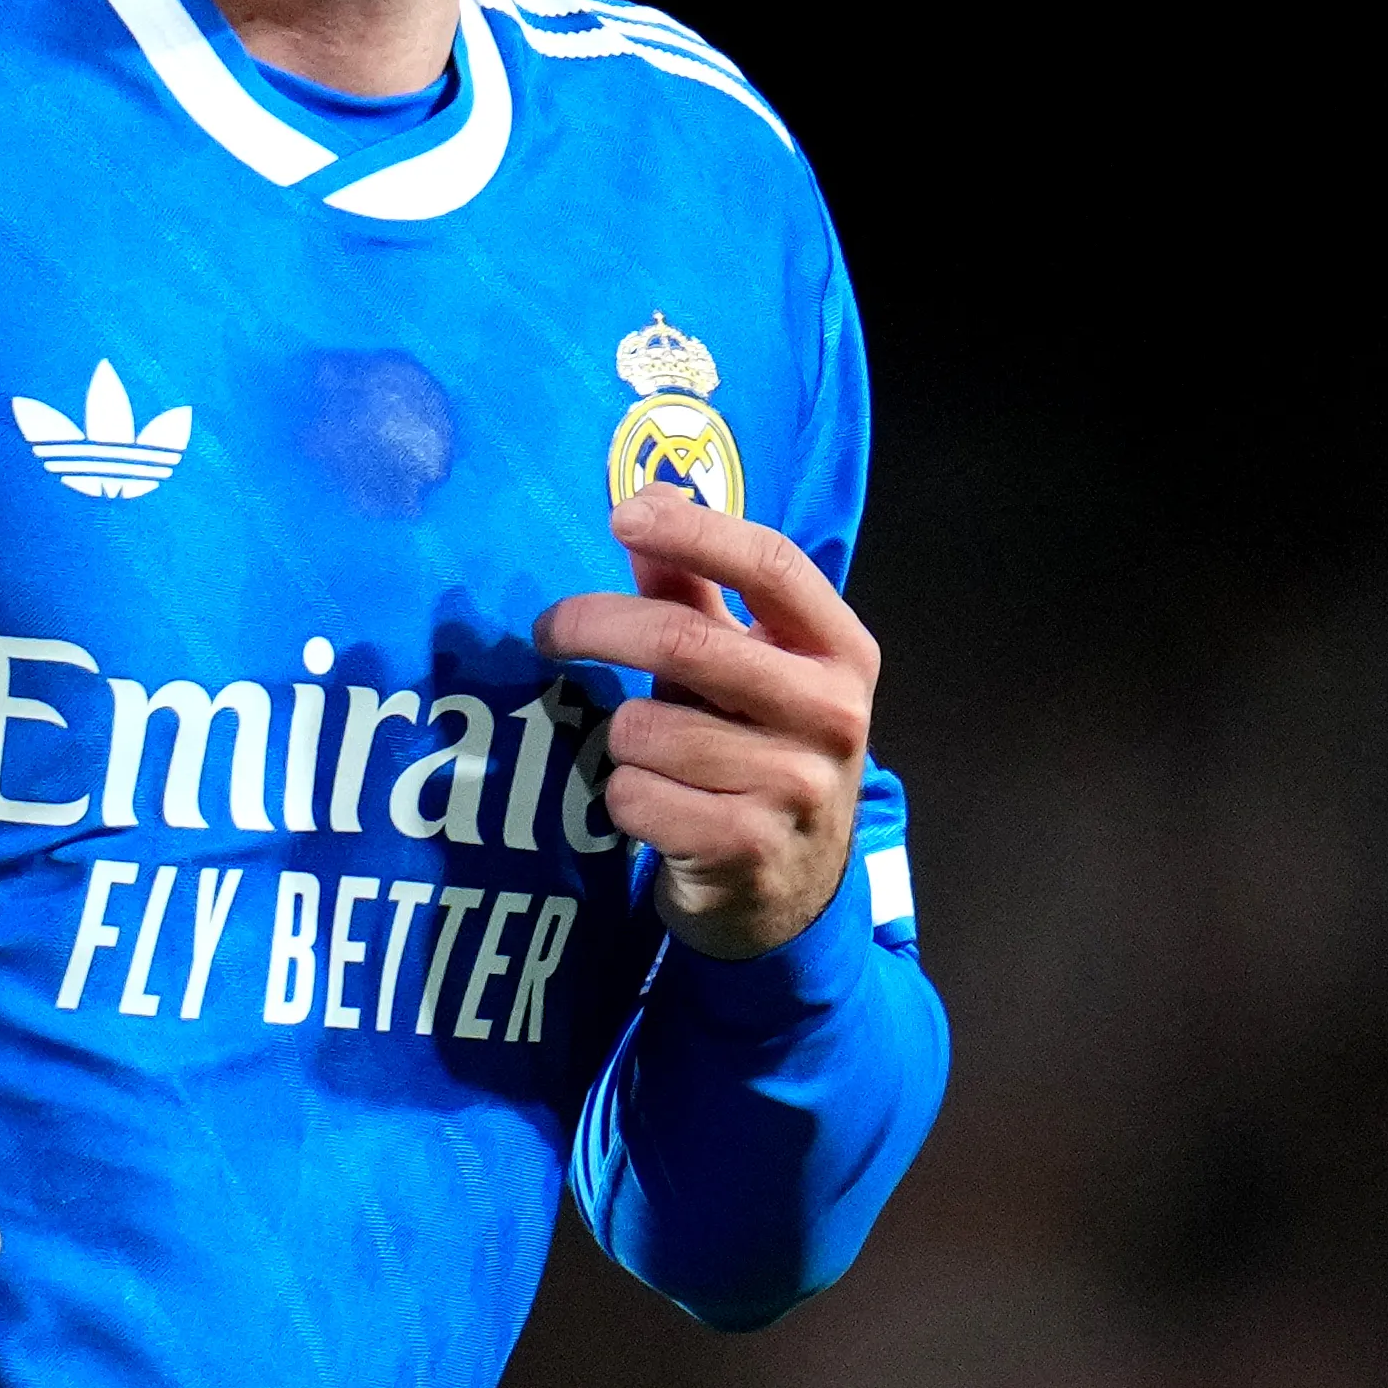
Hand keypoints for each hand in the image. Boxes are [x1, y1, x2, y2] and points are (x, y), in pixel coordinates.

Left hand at [531, 485, 880, 961]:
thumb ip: (696, 592)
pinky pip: (635, 795)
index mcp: (839, 650)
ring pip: (647, 729)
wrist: (791, 888)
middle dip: (596, 626)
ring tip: (650, 754)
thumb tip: (647, 499)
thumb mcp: (744, 666)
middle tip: (548, 630)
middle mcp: (833, 713)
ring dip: (622, 737)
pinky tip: (657, 806)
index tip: (620, 514)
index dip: (694, 530)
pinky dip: (624, 796)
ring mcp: (797, 786)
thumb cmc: (757, 749)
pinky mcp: (748, 847)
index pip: (772, 563)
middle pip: (686, 641)